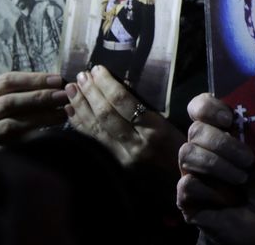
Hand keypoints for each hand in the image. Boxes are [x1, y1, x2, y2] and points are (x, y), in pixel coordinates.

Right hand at [0, 71, 67, 159]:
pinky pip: (11, 145)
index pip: (7, 81)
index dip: (35, 79)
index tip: (59, 80)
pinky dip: (33, 138)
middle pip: (8, 102)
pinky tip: (52, 134)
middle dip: (40, 97)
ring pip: (11, 124)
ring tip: (63, 113)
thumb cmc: (12, 118)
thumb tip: (60, 82)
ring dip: (42, 117)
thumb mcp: (16, 101)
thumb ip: (30, 90)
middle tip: (64, 96)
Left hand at [64, 65, 183, 178]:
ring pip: (96, 128)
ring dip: (81, 106)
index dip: (108, 84)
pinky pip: (93, 142)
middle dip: (91, 92)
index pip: (125, 102)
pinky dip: (80, 125)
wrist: (183, 185)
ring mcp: (122, 158)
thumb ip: (153, 111)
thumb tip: (125, 88)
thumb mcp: (175, 127)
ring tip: (71, 89)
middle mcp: (136, 145)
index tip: (98, 70)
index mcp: (155, 130)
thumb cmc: (183, 150)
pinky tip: (70, 112)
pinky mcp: (114, 167)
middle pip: (106, 114)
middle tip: (81, 76)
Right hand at [177, 93, 254, 244]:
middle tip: (248, 158)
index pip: (200, 107)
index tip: (228, 118)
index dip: (208, 107)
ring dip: (218, 165)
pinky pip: (187, 184)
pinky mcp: (186, 198)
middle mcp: (203, 149)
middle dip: (222, 143)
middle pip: (195, 130)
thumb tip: (251, 112)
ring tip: (242, 178)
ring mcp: (192, 172)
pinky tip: (228, 200)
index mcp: (222, 132)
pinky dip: (212, 190)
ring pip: (187, 153)